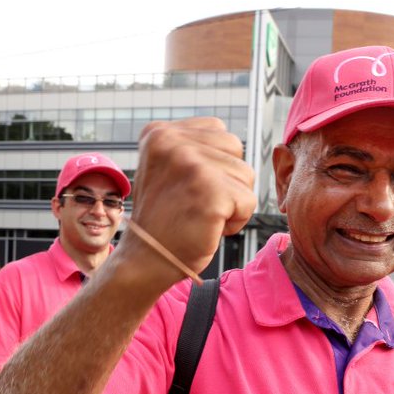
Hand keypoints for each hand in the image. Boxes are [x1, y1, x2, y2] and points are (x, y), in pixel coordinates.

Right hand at [121, 118, 255, 289]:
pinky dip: (236, 222)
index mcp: (159, 133)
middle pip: (235, 148)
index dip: (215, 165)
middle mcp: (171, 142)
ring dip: (232, 202)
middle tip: (196, 204)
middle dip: (227, 180)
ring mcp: (191, 164)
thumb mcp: (167, 169)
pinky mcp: (210, 191)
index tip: (187, 189)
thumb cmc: (163, 221)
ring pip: (246, 175)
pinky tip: (209, 228)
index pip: (218, 132)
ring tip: (201, 216)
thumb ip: (191, 148)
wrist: (144, 261)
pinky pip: (249, 201)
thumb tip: (233, 142)